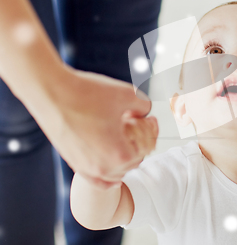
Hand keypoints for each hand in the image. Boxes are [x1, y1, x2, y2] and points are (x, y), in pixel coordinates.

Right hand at [34, 66, 158, 189]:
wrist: (51, 92)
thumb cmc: (88, 93)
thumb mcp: (128, 94)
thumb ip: (145, 106)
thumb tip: (146, 112)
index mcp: (120, 154)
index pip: (147, 148)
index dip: (151, 131)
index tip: (149, 118)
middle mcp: (103, 168)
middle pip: (134, 162)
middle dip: (138, 144)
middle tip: (137, 125)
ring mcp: (86, 167)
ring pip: (115, 172)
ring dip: (123, 157)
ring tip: (121, 136)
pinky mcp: (73, 162)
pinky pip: (96, 179)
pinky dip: (106, 175)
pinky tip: (110, 166)